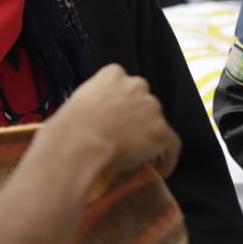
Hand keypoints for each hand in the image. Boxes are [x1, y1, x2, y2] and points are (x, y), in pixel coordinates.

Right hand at [49, 65, 181, 178]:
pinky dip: (168, 157)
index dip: (123, 104)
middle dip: (138, 118)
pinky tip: (161, 169)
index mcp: (113, 74)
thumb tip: (97, 120)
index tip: (118, 118)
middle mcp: (136, 85)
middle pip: (143, 102)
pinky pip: (172, 144)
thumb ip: (95, 103)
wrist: (80, 140)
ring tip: (140, 156)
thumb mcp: (79, 102)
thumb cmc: (70, 125)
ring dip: (150, 136)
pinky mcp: (161, 130)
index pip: (124, 86)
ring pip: (156, 122)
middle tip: (127, 137)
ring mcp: (151, 107)